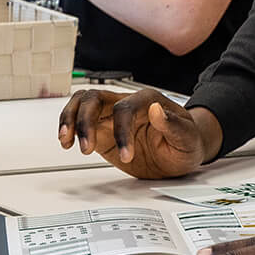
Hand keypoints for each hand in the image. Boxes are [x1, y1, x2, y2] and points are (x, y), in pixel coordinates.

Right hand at [57, 87, 221, 179]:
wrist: (182, 152)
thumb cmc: (187, 141)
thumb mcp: (188, 138)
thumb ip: (174, 125)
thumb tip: (157, 111)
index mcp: (147, 101)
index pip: (125, 108)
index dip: (122, 131)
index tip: (126, 155)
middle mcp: (126, 103)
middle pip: (95, 98)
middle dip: (86, 121)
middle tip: (86, 148)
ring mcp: (112, 116)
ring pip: (83, 103)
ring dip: (71, 119)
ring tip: (66, 140)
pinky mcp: (103, 131)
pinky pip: (80, 122)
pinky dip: (70, 129)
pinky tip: (67, 141)